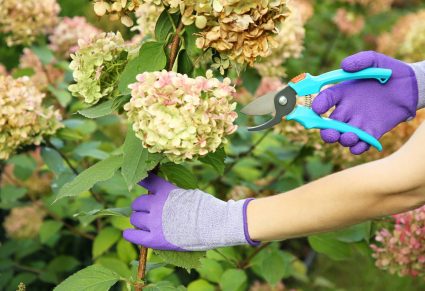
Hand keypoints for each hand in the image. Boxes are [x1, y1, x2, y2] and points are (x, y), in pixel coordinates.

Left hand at [123, 173, 257, 250]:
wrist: (213, 225)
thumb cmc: (207, 209)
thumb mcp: (189, 193)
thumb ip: (173, 194)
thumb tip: (165, 196)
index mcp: (165, 191)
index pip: (147, 180)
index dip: (141, 180)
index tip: (140, 180)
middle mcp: (155, 204)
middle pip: (137, 203)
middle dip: (142, 207)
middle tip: (148, 212)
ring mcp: (153, 222)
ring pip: (135, 219)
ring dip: (139, 220)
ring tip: (146, 224)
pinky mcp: (154, 239)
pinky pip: (133, 235)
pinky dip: (130, 234)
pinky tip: (129, 233)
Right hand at [312, 51, 418, 154]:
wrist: (411, 86)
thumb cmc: (389, 71)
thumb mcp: (375, 60)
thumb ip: (360, 60)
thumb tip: (344, 66)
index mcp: (342, 93)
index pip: (325, 99)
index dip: (320, 104)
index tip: (318, 109)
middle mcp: (346, 110)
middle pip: (329, 125)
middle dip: (326, 131)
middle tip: (329, 133)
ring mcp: (358, 122)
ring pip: (343, 136)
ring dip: (343, 140)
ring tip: (350, 136)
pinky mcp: (372, 132)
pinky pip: (361, 145)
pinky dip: (358, 147)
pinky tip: (360, 143)